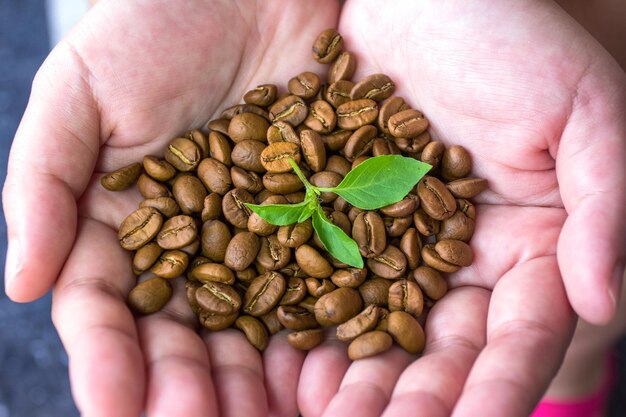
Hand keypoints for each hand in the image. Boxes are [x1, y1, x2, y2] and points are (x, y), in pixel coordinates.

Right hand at [3, 1, 340, 415]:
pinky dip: (325, 325)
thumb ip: (41, 183)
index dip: (110, 362)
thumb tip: (19, 281)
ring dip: (257, 379)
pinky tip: (329, 366)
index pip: (110, 311)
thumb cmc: (154, 24)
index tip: (114, 409)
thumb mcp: (79, 93)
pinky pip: (327, 277)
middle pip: (188, 335)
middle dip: (190, 389)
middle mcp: (198, 242)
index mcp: (129, 225)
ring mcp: (265, 233)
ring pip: (258, 323)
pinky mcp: (325, 214)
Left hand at [296, 1, 625, 415]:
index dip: (497, 390)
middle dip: (411, 404)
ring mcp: (391, 241)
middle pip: (437, 350)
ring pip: (374, 330)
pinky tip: (284, 365)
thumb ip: (607, 205)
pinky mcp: (333, 216)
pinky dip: (305, 327)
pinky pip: (317, 282)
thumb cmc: (509, 34)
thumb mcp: (584, 108)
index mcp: (527, 244)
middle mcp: (456, 256)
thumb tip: (599, 300)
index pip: (516, 338)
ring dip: (352, 384)